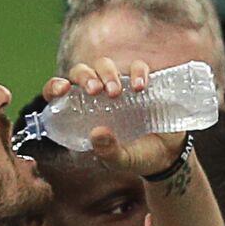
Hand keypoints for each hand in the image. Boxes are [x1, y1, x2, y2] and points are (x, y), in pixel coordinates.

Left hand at [42, 58, 187, 175]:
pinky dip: (138, 72)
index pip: (60, 93)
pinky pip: (137, 67)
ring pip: (105, 65)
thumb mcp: (121, 160)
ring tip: (116, 93)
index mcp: (82, 113)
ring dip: (107, 74)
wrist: (169, 154)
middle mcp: (97, 96)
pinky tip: (140, 87)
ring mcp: (120, 86)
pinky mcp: (142, 82)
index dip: (55, 87)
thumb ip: (107, 151)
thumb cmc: (137, 156)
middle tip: (94, 91)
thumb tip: (97, 133)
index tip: (61, 90)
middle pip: (81, 72)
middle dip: (85, 76)